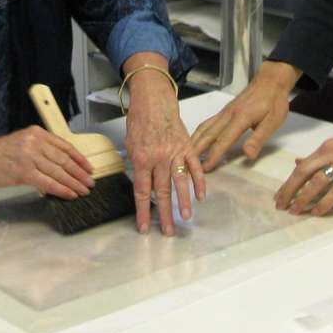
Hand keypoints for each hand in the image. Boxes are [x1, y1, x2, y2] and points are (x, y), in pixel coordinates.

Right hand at [0, 126, 94, 199]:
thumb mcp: (23, 143)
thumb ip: (41, 150)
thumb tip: (62, 166)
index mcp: (37, 133)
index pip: (65, 146)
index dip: (80, 158)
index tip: (89, 168)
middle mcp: (35, 142)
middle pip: (64, 159)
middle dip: (80, 173)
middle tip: (90, 182)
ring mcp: (29, 156)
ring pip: (58, 171)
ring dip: (73, 182)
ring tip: (83, 190)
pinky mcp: (23, 171)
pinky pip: (47, 182)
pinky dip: (61, 189)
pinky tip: (69, 194)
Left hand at [121, 53, 200, 235]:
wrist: (154, 100)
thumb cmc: (140, 122)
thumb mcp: (130, 145)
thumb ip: (137, 167)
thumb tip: (143, 187)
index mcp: (141, 159)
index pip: (142, 192)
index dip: (143, 212)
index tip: (145, 228)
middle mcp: (158, 158)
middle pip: (161, 192)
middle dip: (164, 214)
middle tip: (169, 231)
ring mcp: (175, 153)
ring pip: (180, 182)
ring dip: (184, 202)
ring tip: (186, 218)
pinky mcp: (187, 147)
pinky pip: (195, 167)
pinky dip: (199, 182)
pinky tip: (201, 196)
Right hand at [190, 60, 301, 171]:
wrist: (271, 80)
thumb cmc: (274, 102)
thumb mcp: (272, 122)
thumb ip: (258, 139)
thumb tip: (247, 155)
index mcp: (240, 118)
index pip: (223, 140)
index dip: (213, 155)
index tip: (205, 168)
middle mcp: (227, 115)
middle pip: (208, 134)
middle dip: (196, 150)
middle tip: (187, 163)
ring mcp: (224, 112)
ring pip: (205, 127)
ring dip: (195, 141)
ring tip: (187, 153)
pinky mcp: (225, 111)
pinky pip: (208, 123)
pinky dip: (199, 133)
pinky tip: (197, 139)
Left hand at [275, 110, 332, 215]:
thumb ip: (321, 154)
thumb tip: (299, 161)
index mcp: (328, 146)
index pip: (303, 165)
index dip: (289, 181)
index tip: (280, 194)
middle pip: (304, 172)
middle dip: (290, 189)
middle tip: (280, 205)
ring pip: (318, 182)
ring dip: (304, 197)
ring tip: (295, 210)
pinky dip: (326, 202)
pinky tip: (318, 211)